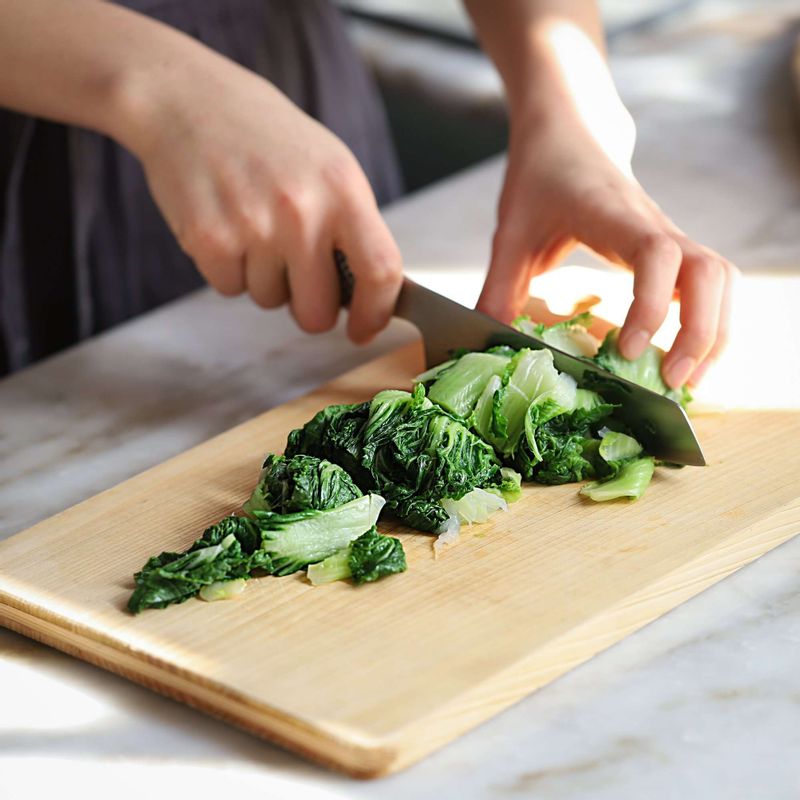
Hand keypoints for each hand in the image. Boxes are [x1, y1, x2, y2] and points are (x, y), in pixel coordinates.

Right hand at [122, 47, 401, 343]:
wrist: (188, 101)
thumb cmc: (267, 139)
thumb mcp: (329, 167)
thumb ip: (352, 228)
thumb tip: (368, 296)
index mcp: (344, 190)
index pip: (380, 271)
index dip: (375, 313)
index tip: (363, 330)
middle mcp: (302, 210)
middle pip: (317, 312)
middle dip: (308, 309)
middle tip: (295, 276)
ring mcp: (253, 226)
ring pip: (269, 301)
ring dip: (263, 278)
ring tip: (252, 223)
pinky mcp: (208, 238)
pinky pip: (229, 289)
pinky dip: (228, 269)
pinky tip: (225, 224)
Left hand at [477, 112, 737, 388]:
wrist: (569, 133)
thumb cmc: (540, 176)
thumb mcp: (511, 233)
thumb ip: (499, 287)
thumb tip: (489, 342)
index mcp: (615, 216)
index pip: (658, 256)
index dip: (652, 306)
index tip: (629, 351)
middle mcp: (654, 225)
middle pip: (711, 274)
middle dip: (700, 333)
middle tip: (672, 381)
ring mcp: (669, 235)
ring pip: (722, 280)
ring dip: (715, 331)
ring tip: (690, 378)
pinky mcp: (671, 248)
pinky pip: (710, 283)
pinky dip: (709, 320)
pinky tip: (687, 352)